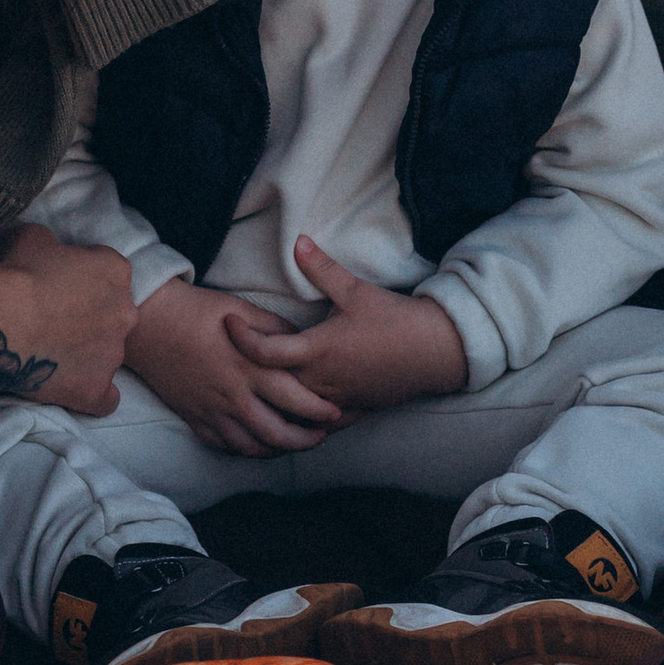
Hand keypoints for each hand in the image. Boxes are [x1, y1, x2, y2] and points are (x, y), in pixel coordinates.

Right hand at [0, 223, 134, 417]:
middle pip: (114, 314)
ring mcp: (113, 353)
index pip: (108, 272)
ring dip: (87, 354)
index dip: (82, 279)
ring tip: (51, 354)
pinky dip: (92, 394)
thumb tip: (53, 252)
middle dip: (90, 317)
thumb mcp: (34, 236)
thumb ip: (56, 245)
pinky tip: (71, 386)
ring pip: (109, 354)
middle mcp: (125, 311)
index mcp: (115, 270)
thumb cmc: (12, 273)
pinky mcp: (96, 388)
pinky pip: (106, 399)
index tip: (59, 286)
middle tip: (55, 320)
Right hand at [123, 276, 346, 455]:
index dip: (319, 410)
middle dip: (305, 440)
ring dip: (277, 450)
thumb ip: (275, 329)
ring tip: (292, 444)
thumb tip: (302, 340)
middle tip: (320, 437)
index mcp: (250, 368)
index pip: (295, 399)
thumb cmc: (198, 311)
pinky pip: (224, 446)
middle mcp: (234, 395)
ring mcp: (213, 411)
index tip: (336, 413)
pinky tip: (257, 444)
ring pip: (252, 446)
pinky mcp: (195, 418)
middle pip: (278, 433)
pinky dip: (245, 450)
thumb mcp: (243, 311)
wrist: (150, 323)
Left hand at [225, 236, 468, 417]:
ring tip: (251, 394)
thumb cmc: (396, 319)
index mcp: (318, 349)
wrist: (436, 351)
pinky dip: (304, 420)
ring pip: (293, 411)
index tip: (229, 322)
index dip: (242, 337)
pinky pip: (320, 423)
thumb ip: (322, 269)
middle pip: (271, 386)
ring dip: (273, 403)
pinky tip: (294, 416)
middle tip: (227, 360)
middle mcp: (322, 380)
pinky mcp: (355, 410)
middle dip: (249, 374)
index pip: (266, 350)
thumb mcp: (356, 290)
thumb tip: (299, 241)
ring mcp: (337, 399)